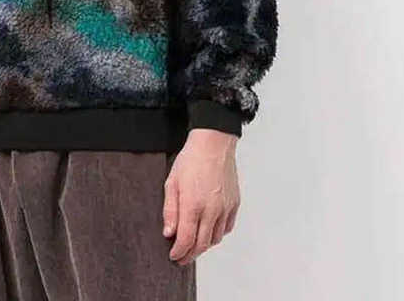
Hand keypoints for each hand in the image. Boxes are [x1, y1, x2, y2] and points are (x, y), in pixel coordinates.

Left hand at [162, 128, 239, 264]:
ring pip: (216, 239)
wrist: (213, 144)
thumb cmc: (191, 160)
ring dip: (204, 246)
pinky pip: (227, 227)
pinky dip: (217, 234)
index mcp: (193, 204)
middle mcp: (212, 210)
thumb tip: (169, 233)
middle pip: (202, 244)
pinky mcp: (234, 204)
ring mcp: (225, 208)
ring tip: (194, 245)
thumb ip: (170, 210)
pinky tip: (209, 231)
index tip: (173, 257)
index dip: (179, 252)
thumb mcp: (171, 182)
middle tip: (182, 258)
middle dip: (190, 255)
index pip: (187, 240)